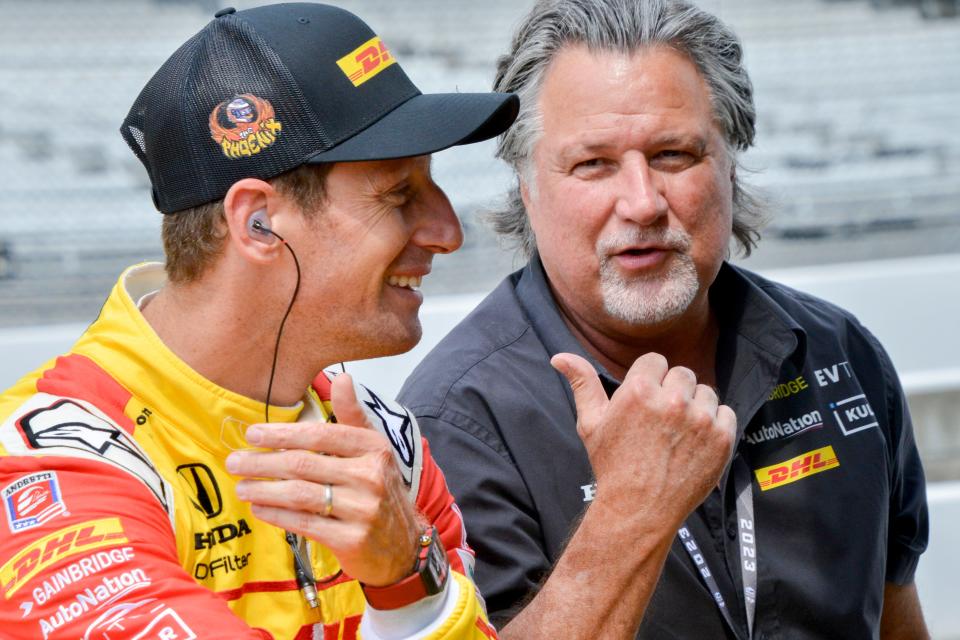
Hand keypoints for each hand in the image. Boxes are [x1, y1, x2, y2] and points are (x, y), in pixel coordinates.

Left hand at [226, 373, 421, 585]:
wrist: (404, 545)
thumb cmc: (381, 492)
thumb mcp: (374, 450)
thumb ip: (353, 415)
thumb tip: (342, 378)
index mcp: (374, 448)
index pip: (321, 435)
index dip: (283, 434)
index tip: (253, 434)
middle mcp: (371, 476)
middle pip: (304, 464)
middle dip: (262, 462)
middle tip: (234, 461)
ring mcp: (362, 510)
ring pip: (300, 494)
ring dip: (263, 489)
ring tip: (241, 486)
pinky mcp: (351, 539)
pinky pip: (304, 522)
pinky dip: (277, 514)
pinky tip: (260, 508)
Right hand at [551, 352, 734, 529]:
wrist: (639, 509)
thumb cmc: (612, 465)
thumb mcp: (591, 423)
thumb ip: (582, 383)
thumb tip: (559, 357)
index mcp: (638, 390)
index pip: (656, 361)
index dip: (651, 380)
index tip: (647, 400)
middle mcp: (672, 400)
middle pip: (682, 374)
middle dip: (673, 391)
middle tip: (662, 419)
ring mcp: (700, 419)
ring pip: (706, 392)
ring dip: (696, 406)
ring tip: (679, 432)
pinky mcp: (721, 438)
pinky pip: (726, 413)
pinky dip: (715, 424)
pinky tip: (696, 441)